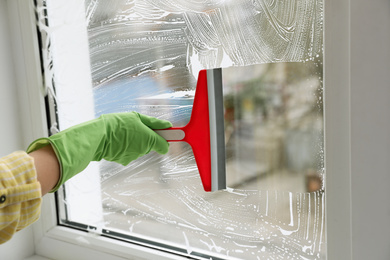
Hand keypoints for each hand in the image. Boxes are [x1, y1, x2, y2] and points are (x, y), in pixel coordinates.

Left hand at [27, 112, 171, 191]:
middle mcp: (129, 124)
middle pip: (146, 138)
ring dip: (134, 152)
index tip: (176, 134)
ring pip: (134, 148)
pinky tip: (118, 155)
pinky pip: (123, 152)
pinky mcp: (110, 143)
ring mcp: (119, 134)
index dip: (166, 130)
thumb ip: (159, 142)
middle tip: (143, 147)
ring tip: (126, 151)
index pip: (157, 124)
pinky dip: (123, 155)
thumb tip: (165, 147)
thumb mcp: (147, 138)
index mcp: (138, 118)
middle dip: (146, 146)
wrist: (96, 138)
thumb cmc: (122, 134)